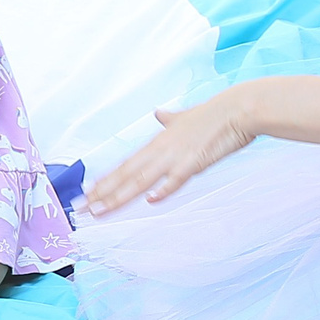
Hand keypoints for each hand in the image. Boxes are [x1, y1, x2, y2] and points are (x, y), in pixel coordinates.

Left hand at [85, 94, 255, 215]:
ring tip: (100, 211)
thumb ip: (170, 119)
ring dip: (119, 196)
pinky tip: (151, 200)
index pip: (126, 165)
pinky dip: (164, 189)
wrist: (238, 108)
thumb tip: (159, 113)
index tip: (88, 193)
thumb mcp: (185, 117)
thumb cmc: (214, 114)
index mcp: (158, 142)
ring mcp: (176, 156)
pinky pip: (177, 178)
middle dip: (102, 193)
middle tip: (81, 209)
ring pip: (141, 179)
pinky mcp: (195, 161)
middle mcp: (160, 150)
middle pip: (126, 175)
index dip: (106, 180)